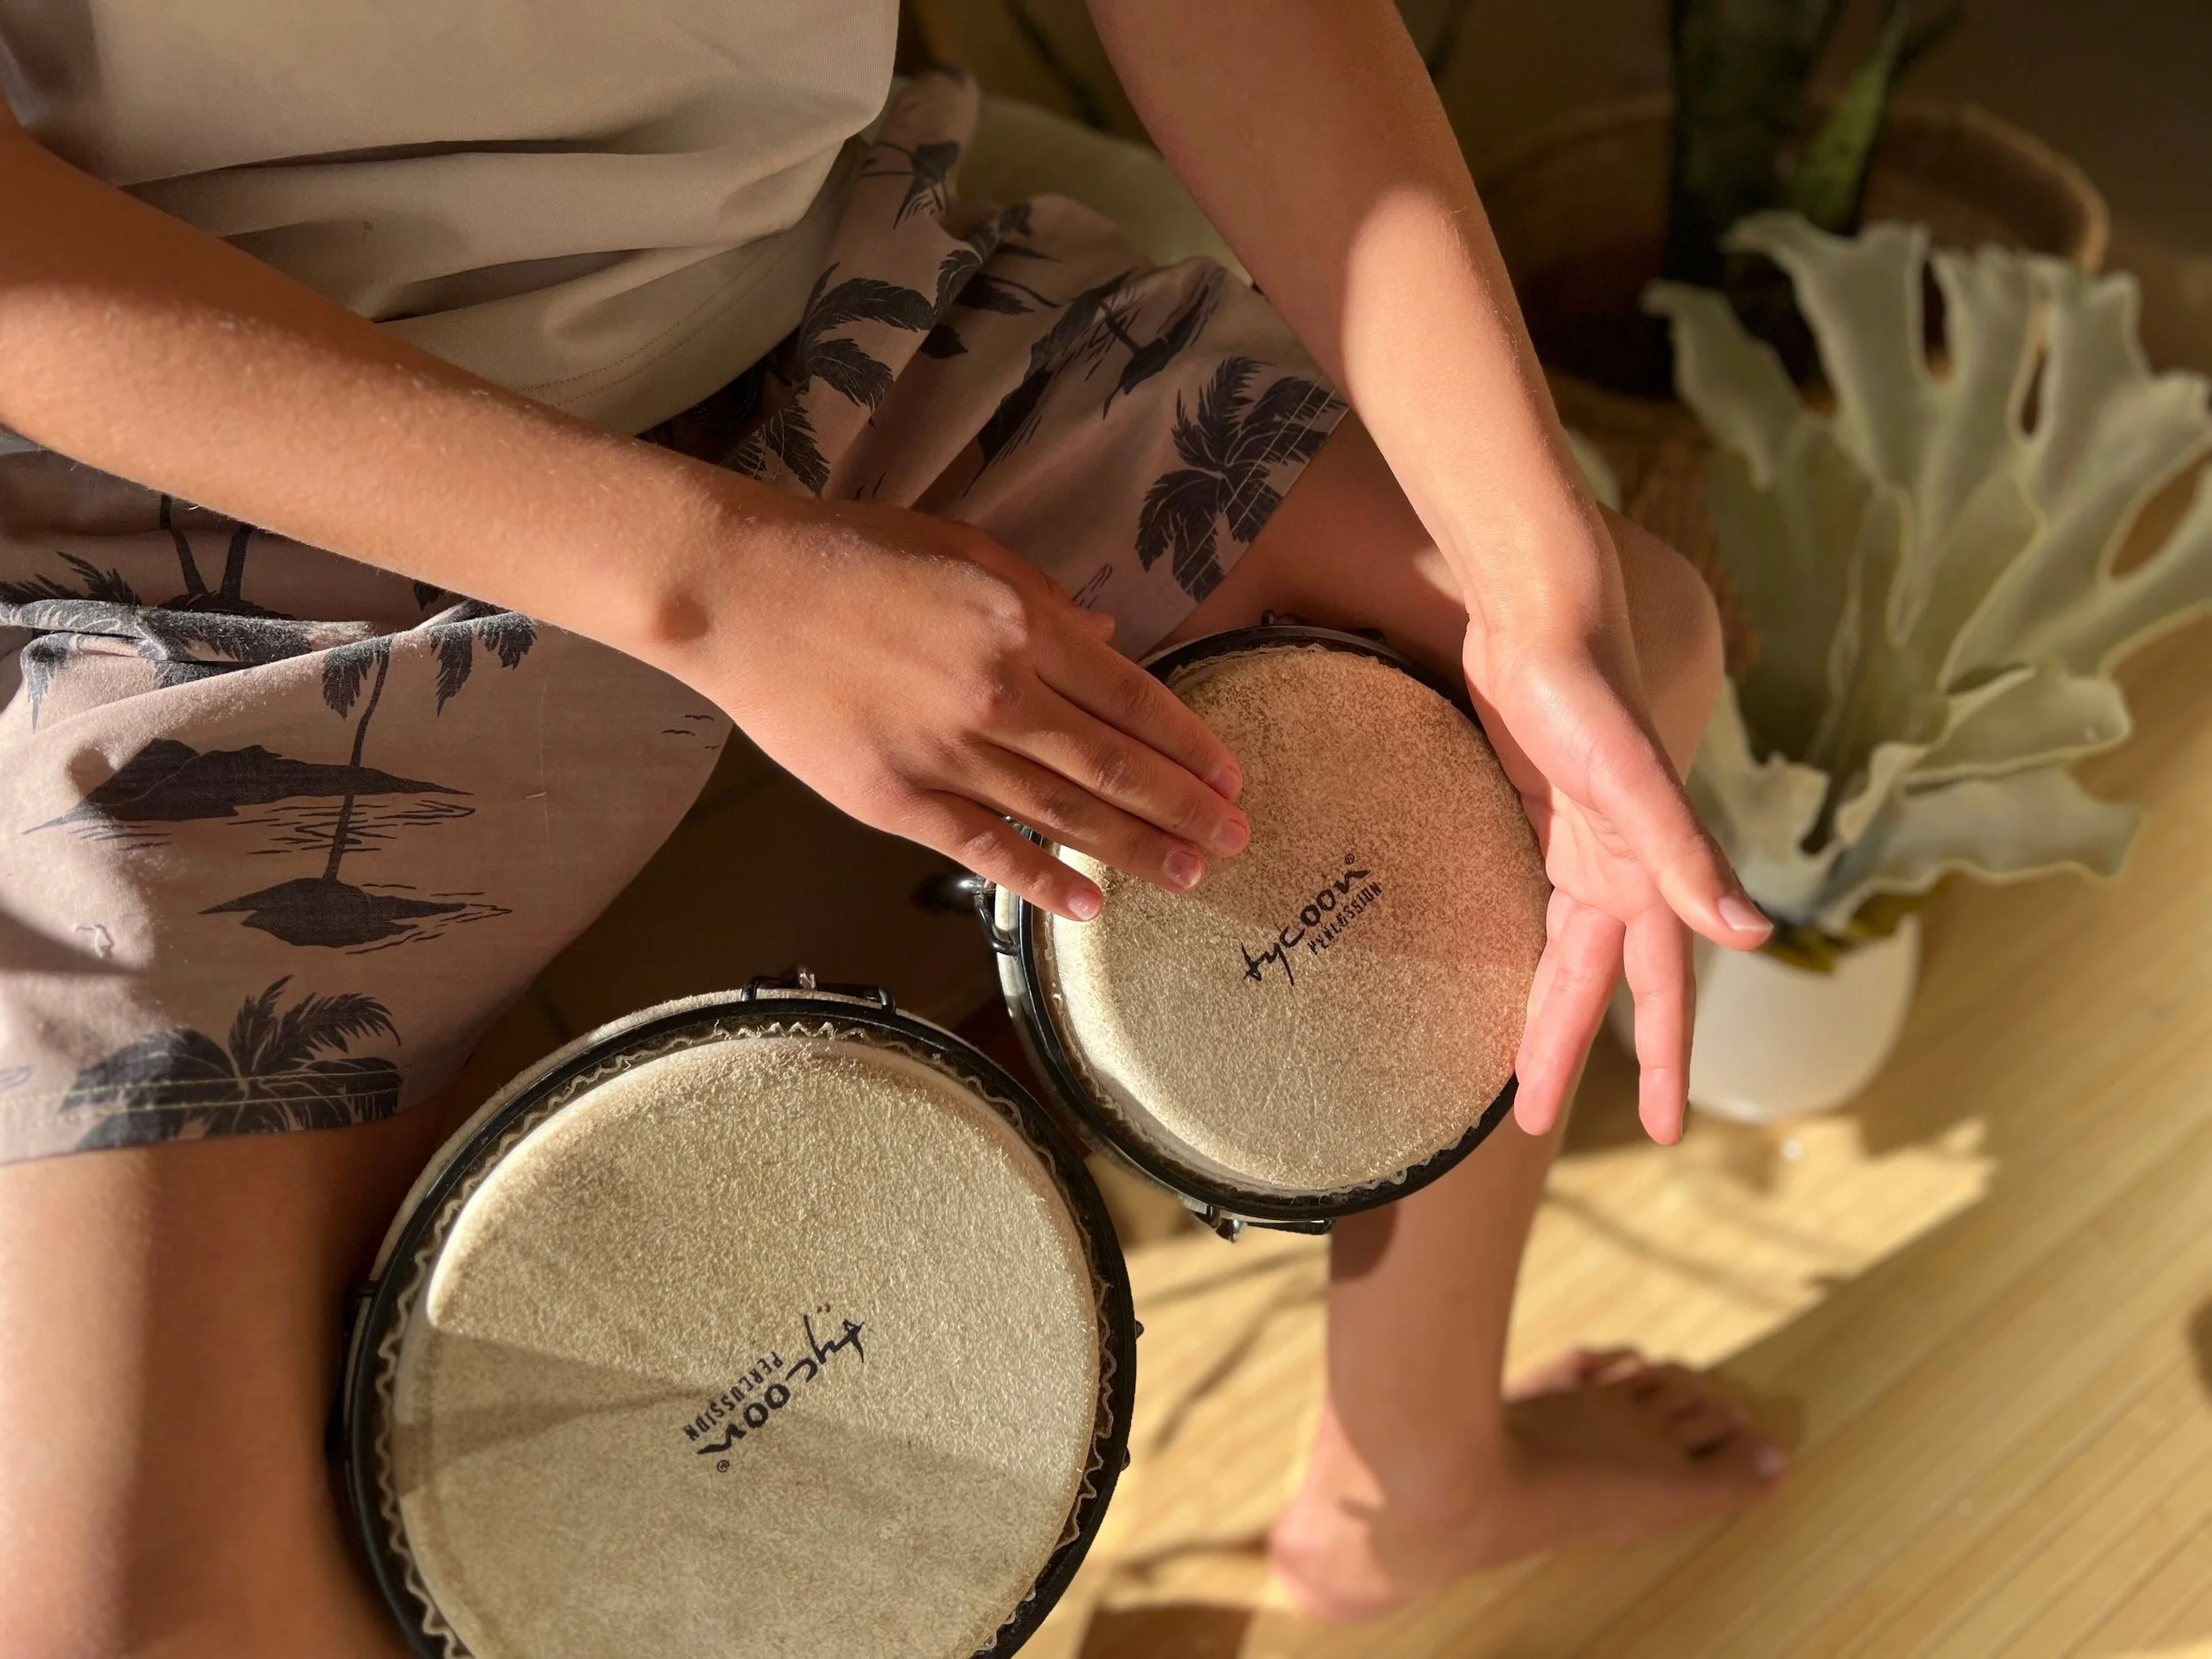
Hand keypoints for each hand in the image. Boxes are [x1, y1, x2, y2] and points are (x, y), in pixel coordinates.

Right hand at [673, 495, 1250, 920]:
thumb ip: (1043, 599)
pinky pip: (983, 848)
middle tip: (1238, 841)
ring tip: (1191, 876)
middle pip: (1114, 766)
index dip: (1189, 745)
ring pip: (1063, 814)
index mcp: (1023, 626)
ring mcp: (947, 753)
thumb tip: (1108, 634)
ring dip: (1135, 849)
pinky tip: (1087, 907)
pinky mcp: (894, 798)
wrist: (740, 591)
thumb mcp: (965, 550)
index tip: (1231, 779)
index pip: (1133, 699)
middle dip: (1185, 809)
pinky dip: (1039, 881)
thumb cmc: (852, 554)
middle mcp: (999, 694)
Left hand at [1461, 508, 1770, 1143]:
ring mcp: (1586, 837)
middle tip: (1536, 1120)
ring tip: (1519, 1065)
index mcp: (1643, 872)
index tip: (1660, 1128)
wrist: (1541, 608)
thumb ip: (1684, 855)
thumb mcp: (1629, 779)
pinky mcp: (1546, 806)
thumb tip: (1751, 936)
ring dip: (1552, 1004)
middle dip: (1576, 1051)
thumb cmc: (1582, 687)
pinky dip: (1540, 940)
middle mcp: (1622, 864)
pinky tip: (1520, 960)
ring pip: (1570, 946)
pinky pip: (1547, 897)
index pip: (1658, 990)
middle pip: (1601, 982)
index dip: (1660, 1059)